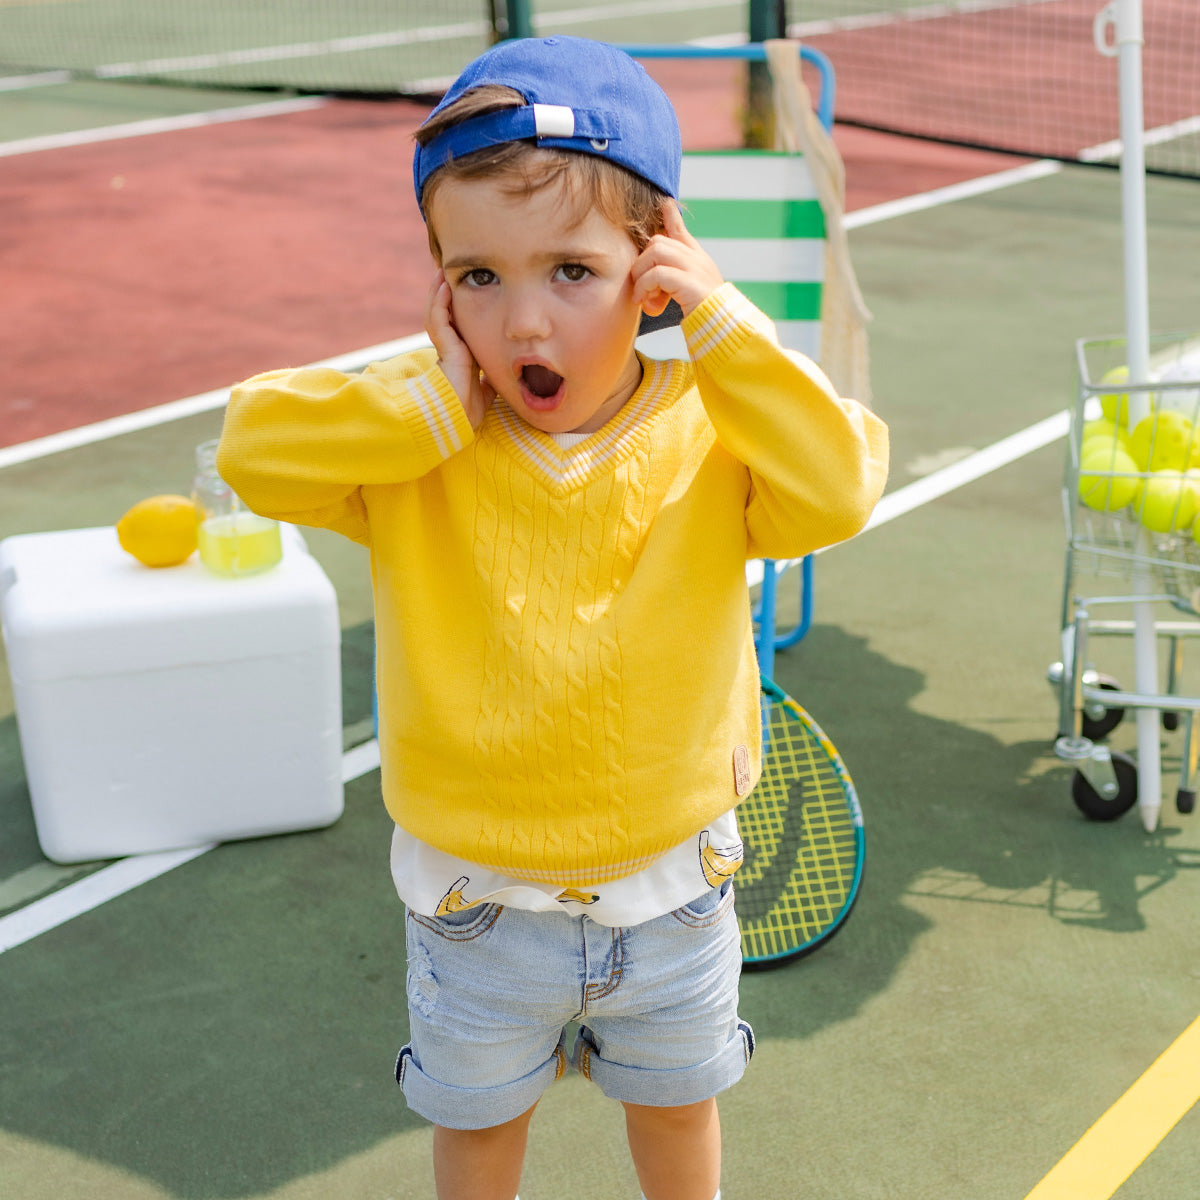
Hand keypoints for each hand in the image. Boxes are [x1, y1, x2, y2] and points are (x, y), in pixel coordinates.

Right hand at [425, 270, 494, 430]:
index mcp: (458, 358)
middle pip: (442, 316)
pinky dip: (440, 304)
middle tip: (447, 276)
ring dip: (438, 294)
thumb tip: (504, 376)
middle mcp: (448, 350)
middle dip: (444, 297)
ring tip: (441, 275)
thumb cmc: (468, 410)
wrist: (459, 419)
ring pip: (436, 315)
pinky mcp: (444, 349)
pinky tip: (445, 288)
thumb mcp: (486, 390)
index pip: (455, 328)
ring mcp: (444, 349)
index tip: (460, 295)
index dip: (454, 311)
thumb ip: (490, 380)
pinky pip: (438, 321)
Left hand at [630, 201, 723, 318]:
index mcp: (697, 258)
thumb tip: (649, 292)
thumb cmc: (704, 313)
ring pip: (655, 252)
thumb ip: (671, 284)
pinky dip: (645, 287)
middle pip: (657, 241)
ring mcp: (693, 267)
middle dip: (642, 263)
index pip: (680, 229)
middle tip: (642, 289)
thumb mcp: (688, 291)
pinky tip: (646, 303)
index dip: (670, 215)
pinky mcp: (688, 281)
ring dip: (641, 275)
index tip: (664, 203)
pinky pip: (657, 274)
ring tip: (642, 296)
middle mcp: (696, 258)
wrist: (723, 327)